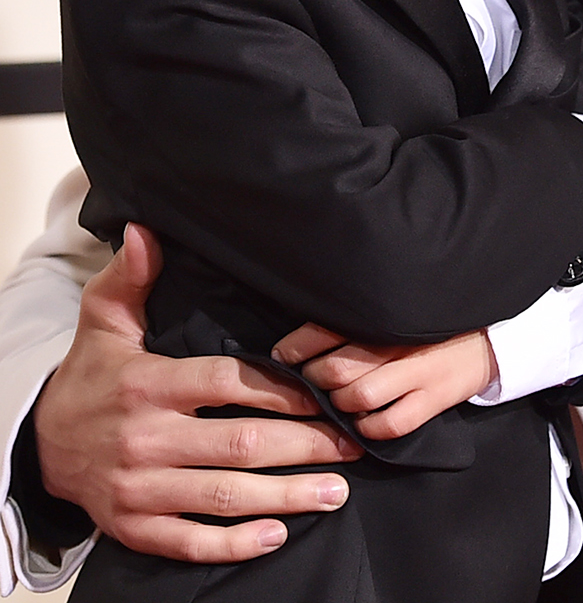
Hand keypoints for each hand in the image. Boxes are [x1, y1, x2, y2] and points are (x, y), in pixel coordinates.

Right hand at [33, 224, 359, 563]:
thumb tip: (146, 231)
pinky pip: (190, 542)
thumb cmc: (89, 375)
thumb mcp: (103, 320)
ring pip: (224, 497)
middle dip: (302, 445)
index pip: (224, 384)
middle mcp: (146, 440)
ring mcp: (140, 490)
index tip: (322, 392)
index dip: (278, 388)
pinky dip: (235, 544)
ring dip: (285, 496)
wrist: (40, 445)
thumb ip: (130, 277)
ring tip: (335, 491)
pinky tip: (277, 534)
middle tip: (351, 443)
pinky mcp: (134, 529)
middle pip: (238, 444)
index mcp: (147, 386)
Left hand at [273, 323, 498, 439]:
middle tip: (308, 381)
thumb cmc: (433, 327)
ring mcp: (418, 373)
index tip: (281, 354)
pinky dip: (368, 428)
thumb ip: (361, 322)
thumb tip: (306, 337)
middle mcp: (399, 343)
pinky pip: (390, 424)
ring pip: (359, 396)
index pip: (329, 327)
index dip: (298, 345)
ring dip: (339, 404)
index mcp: (387, 316)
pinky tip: (362, 423)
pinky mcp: (433, 399)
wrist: (488, 339)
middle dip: (314, 378)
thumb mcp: (399, 314)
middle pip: (338, 366)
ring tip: (335, 402)